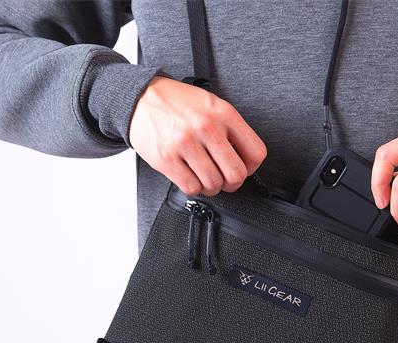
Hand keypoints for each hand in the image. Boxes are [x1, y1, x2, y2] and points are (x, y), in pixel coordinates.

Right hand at [128, 75, 267, 196]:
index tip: (244, 168)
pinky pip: (191, 188)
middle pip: (236, 174)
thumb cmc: (178, 104)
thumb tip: (245, 160)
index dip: (252, 167)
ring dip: (212, 187)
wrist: (141, 99)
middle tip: (225, 179)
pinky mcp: (166, 159)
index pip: (256, 153)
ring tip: (205, 176)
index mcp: (224, 114)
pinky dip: (194, 187)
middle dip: (232, 183)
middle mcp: (206, 128)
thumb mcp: (212, 105)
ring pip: (213, 184)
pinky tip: (191, 176)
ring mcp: (185, 144)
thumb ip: (231, 129)